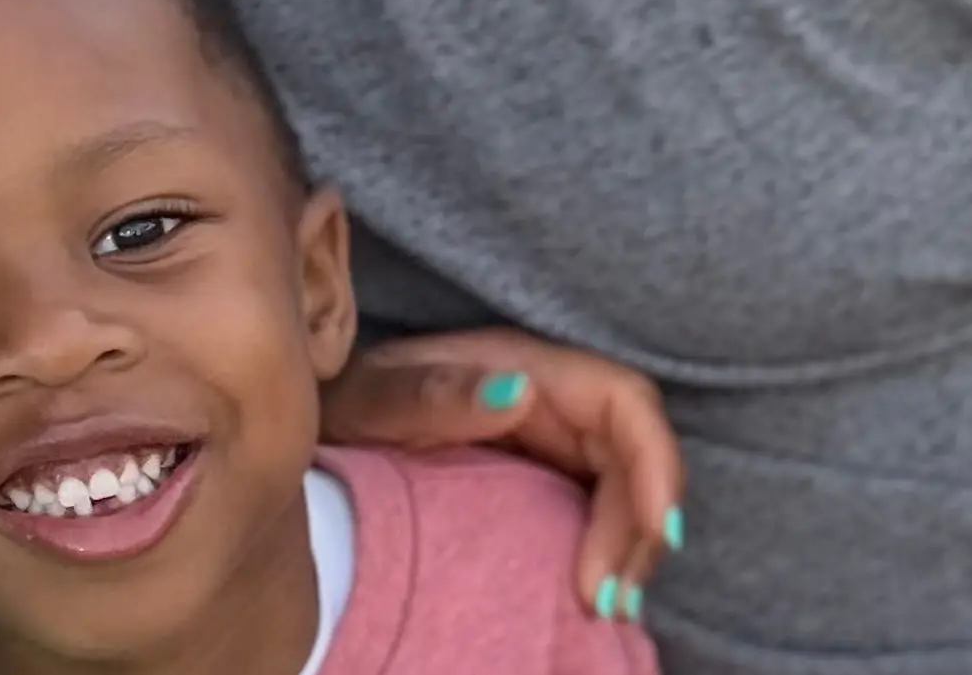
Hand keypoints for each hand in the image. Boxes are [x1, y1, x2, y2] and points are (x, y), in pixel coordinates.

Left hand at [320, 327, 684, 622]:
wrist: (316, 427)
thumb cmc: (343, 403)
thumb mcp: (372, 399)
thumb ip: (433, 394)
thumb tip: (520, 391)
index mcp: (520, 364)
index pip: (624, 400)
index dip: (655, 461)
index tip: (654, 531)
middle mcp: (547, 398)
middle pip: (635, 456)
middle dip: (640, 527)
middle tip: (607, 599)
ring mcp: (548, 439)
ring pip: (623, 490)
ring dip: (628, 549)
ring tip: (604, 607)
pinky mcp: (541, 477)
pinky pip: (596, 511)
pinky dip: (604, 553)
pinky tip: (589, 598)